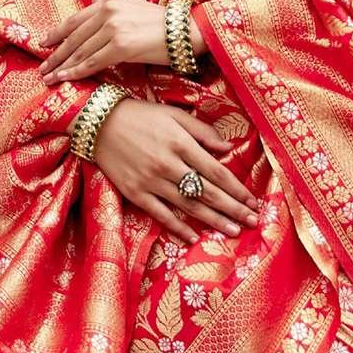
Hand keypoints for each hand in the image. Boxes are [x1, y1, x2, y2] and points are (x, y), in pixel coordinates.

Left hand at [38, 0, 207, 83]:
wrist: (185, 31)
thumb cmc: (161, 23)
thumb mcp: (131, 7)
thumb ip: (109, 5)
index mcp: (109, 0)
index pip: (76, 19)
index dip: (57, 33)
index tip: (43, 44)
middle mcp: (108, 10)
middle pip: (74, 36)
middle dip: (56, 54)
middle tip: (42, 67)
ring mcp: (114, 27)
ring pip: (81, 51)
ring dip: (62, 66)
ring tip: (48, 78)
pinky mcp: (121, 45)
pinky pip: (93, 62)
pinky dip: (76, 72)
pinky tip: (65, 79)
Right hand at [69, 96, 259, 244]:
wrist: (98, 122)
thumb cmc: (141, 115)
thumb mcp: (174, 114)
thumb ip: (202, 131)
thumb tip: (227, 148)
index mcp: (181, 143)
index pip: (216, 171)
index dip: (236, 188)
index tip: (253, 201)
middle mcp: (168, 164)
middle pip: (207, 192)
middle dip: (233, 208)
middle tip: (253, 222)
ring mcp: (151, 181)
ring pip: (188, 205)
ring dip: (213, 220)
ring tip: (233, 231)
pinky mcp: (135, 193)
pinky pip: (161, 214)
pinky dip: (178, 227)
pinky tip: (193, 238)